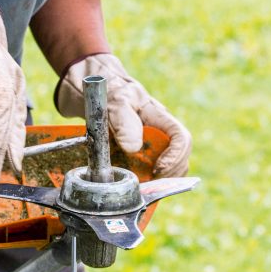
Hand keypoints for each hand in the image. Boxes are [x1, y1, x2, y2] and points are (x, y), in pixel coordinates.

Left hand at [55, 53, 191, 176]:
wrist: (89, 86)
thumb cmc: (106, 88)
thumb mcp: (114, 100)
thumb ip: (123, 120)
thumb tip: (133, 148)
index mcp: (158, 118)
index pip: (181, 138)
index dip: (175, 157)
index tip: (157, 169)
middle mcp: (157, 133)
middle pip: (179, 157)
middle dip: (168, 174)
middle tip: (148, 182)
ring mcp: (147, 144)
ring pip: (166, 168)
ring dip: (157, 181)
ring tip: (140, 185)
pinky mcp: (132, 154)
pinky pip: (145, 172)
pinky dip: (142, 181)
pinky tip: (130, 183)